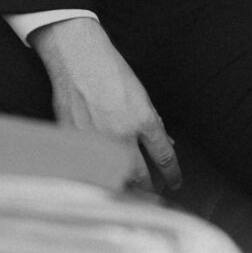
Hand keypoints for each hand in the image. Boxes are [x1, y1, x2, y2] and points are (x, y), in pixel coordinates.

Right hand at [32, 20, 180, 191]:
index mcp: (143, 120)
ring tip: (133, 192)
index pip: (165, 158)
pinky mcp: (76, 142)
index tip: (175, 182)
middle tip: (155, 194)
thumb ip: (152, 123)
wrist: (78, 58)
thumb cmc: (110, 71)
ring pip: (115, 178)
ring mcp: (97, 141)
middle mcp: (122, 135)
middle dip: (151, 190)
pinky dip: (100, 176)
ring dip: (127, 188)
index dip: (173, 174)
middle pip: (141, 177)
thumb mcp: (140, 95)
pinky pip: (92, 168)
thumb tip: (165, 143)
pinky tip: (106, 180)